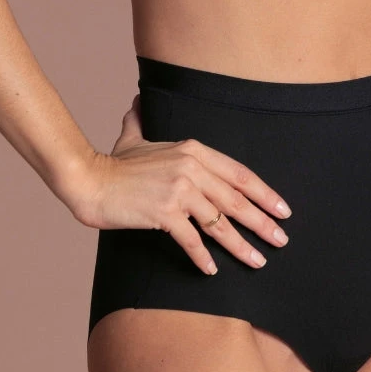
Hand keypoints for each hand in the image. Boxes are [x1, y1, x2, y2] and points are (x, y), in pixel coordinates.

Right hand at [71, 93, 292, 276]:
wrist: (89, 180)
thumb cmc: (114, 164)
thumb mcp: (133, 136)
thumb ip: (141, 119)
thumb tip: (138, 101)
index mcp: (193, 149)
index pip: (239, 173)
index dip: (263, 193)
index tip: (281, 209)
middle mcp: (191, 167)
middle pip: (236, 199)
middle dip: (262, 222)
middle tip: (281, 240)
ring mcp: (178, 190)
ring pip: (220, 222)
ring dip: (241, 245)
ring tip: (258, 261)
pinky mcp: (164, 213)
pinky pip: (191, 239)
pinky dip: (202, 257)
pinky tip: (212, 270)